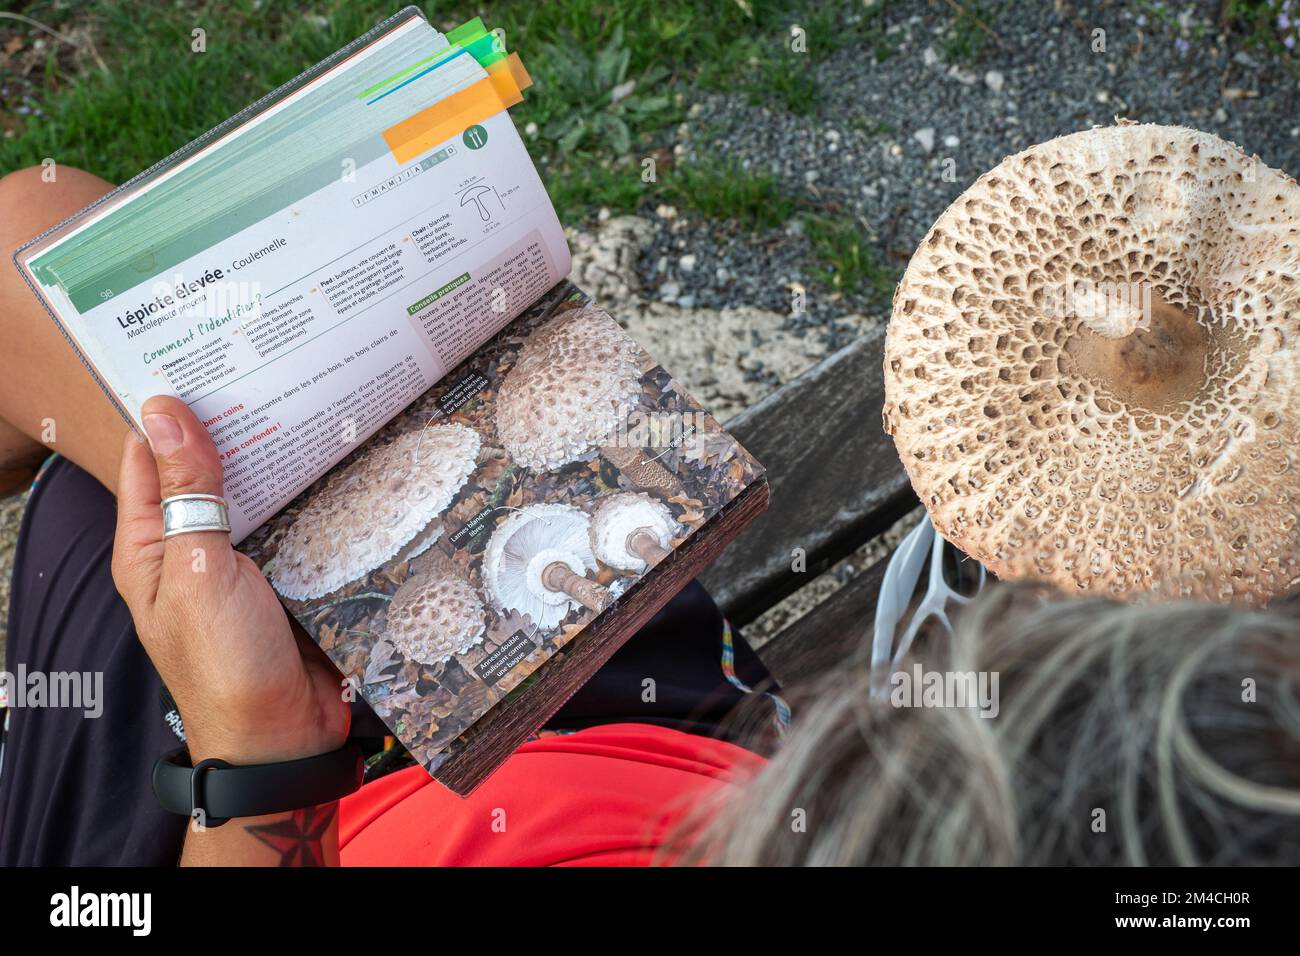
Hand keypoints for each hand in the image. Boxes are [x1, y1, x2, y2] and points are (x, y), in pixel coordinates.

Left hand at [111, 395, 349, 764]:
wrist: (286, 736)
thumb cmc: (223, 663)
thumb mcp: (196, 569)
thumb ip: (186, 492)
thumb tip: (165, 411)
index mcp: (150, 547)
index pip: (149, 458)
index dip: (168, 409)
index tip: (202, 354)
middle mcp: (195, 548)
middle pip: (211, 470)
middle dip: (236, 424)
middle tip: (271, 361)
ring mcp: (247, 561)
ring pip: (264, 491)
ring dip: (284, 456)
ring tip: (313, 395)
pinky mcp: (295, 572)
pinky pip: (303, 520)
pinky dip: (318, 491)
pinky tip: (343, 457)